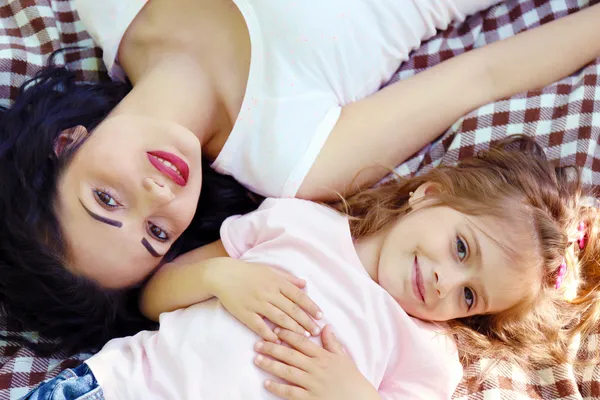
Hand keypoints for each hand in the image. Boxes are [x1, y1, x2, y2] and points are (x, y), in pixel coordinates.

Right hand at [209, 259, 322, 342]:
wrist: (222, 274)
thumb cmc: (248, 272)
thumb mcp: (270, 270)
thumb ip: (288, 278)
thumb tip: (305, 284)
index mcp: (276, 281)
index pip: (298, 296)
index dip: (310, 307)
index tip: (320, 316)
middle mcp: (269, 293)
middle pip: (292, 309)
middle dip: (306, 321)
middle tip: (315, 331)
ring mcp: (257, 304)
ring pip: (279, 319)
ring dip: (293, 329)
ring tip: (303, 337)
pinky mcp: (245, 313)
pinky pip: (259, 326)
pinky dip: (269, 334)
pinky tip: (278, 341)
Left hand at [254, 325, 380, 399]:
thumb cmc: (352, 380)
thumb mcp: (344, 358)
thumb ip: (332, 342)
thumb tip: (325, 326)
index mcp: (324, 356)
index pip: (302, 342)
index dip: (287, 335)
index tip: (274, 329)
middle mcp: (316, 368)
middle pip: (290, 355)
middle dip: (272, 348)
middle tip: (258, 343)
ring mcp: (312, 384)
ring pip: (287, 371)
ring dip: (271, 365)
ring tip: (257, 359)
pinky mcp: (310, 399)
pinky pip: (291, 392)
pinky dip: (278, 388)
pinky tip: (267, 383)